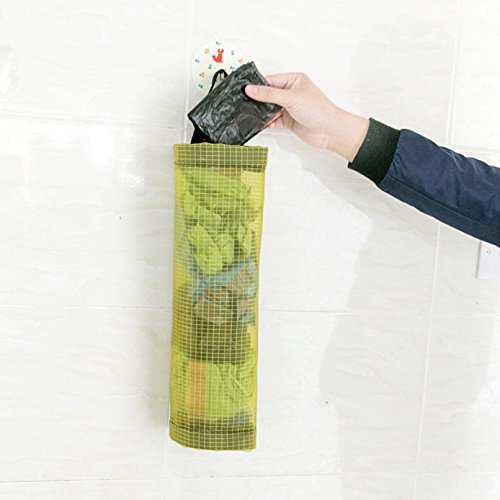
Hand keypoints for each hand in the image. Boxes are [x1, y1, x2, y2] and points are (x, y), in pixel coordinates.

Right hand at [245, 73, 368, 161]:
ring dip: (262, 112)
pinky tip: (261, 123)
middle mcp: (291, 93)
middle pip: (268, 94)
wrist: (329, 131)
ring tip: (250, 114)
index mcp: (294, 80)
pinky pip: (273, 120)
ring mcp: (289, 107)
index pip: (270, 80)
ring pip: (269, 108)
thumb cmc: (318, 110)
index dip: (257, 86)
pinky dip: (267, 122)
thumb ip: (269, 94)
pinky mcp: (288, 121)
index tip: (244, 91)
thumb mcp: (291, 98)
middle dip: (258, 100)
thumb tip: (250, 89)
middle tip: (244, 103)